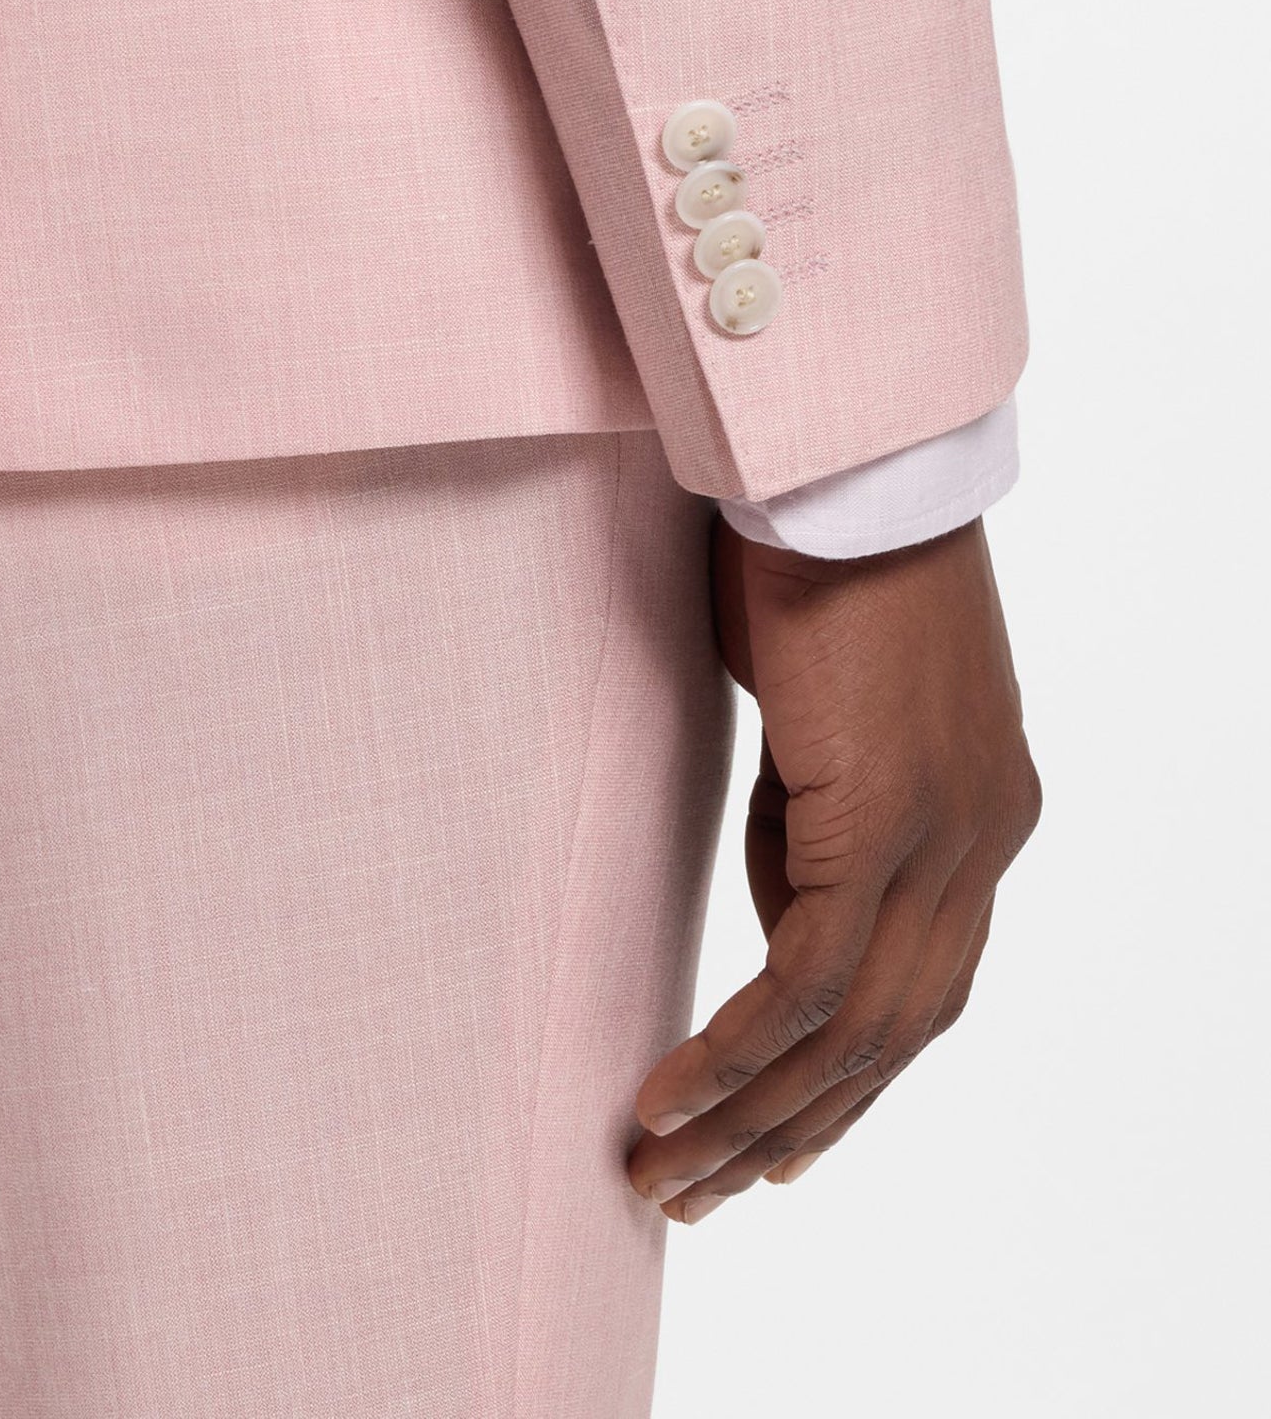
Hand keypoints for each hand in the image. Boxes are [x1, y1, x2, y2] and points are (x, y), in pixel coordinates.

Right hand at [628, 512, 1039, 1223]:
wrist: (844, 460)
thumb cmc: (813, 548)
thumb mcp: (816, 701)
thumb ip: (815, 798)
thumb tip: (785, 880)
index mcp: (984, 806)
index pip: (922, 983)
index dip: (850, 1076)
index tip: (777, 1137)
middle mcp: (986, 834)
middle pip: (896, 1034)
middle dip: (796, 1126)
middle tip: (705, 1193)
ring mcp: (950, 831)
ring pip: (854, 1032)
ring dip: (754, 1116)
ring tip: (666, 1176)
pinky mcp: (889, 818)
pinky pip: (806, 979)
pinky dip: (737, 1053)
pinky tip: (671, 1099)